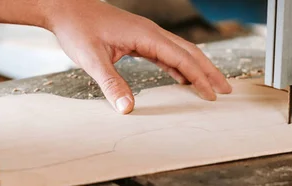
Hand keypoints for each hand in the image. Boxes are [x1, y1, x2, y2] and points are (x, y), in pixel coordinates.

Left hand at [45, 0, 231, 113]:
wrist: (65, 8)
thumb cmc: (77, 28)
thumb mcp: (92, 59)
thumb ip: (111, 84)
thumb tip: (127, 109)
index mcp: (146, 35)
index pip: (181, 58)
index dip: (199, 77)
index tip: (212, 95)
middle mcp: (151, 32)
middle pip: (189, 52)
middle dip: (209, 71)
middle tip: (226, 90)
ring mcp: (146, 34)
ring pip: (180, 51)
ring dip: (197, 68)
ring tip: (211, 85)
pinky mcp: (138, 38)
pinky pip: (166, 53)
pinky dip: (178, 66)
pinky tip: (181, 78)